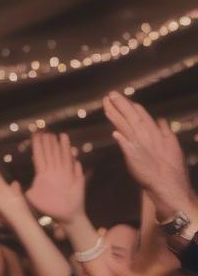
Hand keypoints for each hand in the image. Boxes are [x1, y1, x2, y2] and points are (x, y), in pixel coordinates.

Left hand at [25, 133, 85, 222]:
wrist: (64, 215)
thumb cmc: (47, 208)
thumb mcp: (32, 198)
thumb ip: (25, 190)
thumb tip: (15, 184)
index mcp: (42, 175)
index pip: (39, 156)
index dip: (37, 146)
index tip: (35, 134)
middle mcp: (52, 171)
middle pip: (49, 153)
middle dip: (47, 142)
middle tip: (45, 130)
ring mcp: (63, 173)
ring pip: (60, 155)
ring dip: (59, 145)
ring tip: (57, 134)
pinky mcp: (73, 176)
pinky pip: (71, 163)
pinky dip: (70, 154)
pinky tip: (70, 146)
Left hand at [103, 92, 193, 219]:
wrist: (168, 180)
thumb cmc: (170, 164)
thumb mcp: (170, 142)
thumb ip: (164, 130)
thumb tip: (160, 120)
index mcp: (154, 130)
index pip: (139, 113)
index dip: (129, 105)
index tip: (119, 98)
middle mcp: (146, 134)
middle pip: (131, 115)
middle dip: (120, 104)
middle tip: (110, 95)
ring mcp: (139, 144)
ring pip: (125, 125)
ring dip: (115, 114)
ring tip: (106, 104)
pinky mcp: (134, 156)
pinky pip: (126, 145)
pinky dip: (121, 138)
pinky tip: (113, 132)